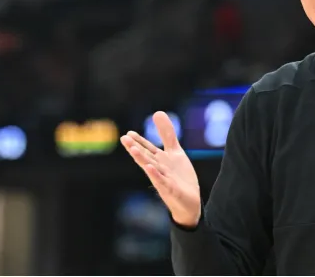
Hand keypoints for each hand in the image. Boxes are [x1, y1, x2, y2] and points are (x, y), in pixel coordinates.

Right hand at [121, 111, 201, 226]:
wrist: (190, 201)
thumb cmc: (179, 177)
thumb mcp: (175, 152)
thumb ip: (167, 135)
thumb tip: (157, 113)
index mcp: (159, 161)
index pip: (148, 149)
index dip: (139, 141)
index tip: (128, 134)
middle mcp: (159, 170)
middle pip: (146, 157)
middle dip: (136, 148)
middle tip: (124, 138)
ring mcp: (164, 180)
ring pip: (152, 168)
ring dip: (143, 160)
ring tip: (134, 150)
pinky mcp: (172, 190)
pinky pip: (162, 181)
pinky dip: (156, 175)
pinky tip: (150, 167)